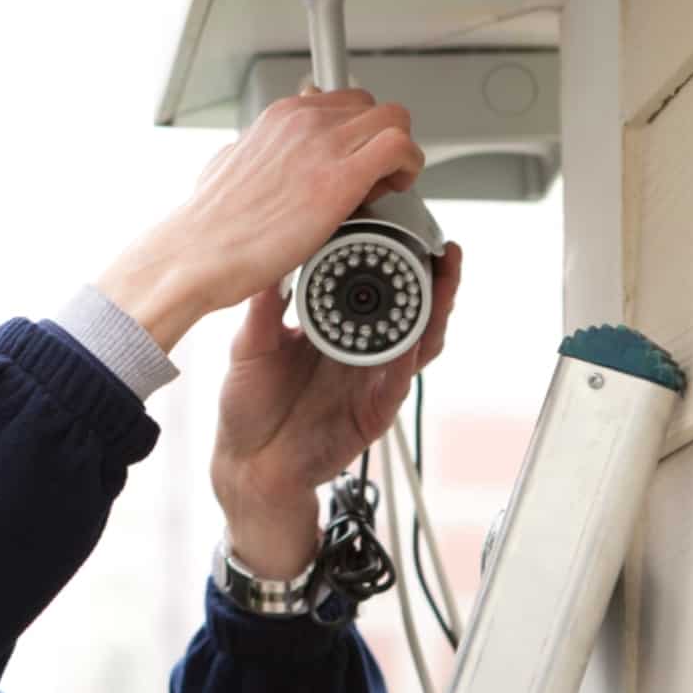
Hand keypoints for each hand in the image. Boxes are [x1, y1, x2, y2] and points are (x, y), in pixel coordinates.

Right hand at [96, 89, 424, 351]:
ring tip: (385, 189)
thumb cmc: (209, 225)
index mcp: (281, 117)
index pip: (343, 101)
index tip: (356, 164)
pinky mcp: (339, 179)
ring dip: (400, 154)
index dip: (359, 134)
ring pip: (394, 119)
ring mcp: (322, 145)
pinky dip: (410, 166)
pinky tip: (395, 191)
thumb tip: (251, 154)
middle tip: (375, 180)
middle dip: (382, 141)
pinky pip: (399, 147)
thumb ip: (249, 151)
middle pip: (374, 106)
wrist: (196, 252)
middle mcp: (303, 121)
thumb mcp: (227, 165)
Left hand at [210, 242, 462, 579]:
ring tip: (445, 282)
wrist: (249, 463)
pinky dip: (409, 360)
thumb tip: (270, 256)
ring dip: (436, 312)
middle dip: (434, 279)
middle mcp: (360, 350)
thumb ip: (264, 306)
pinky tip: (414, 340)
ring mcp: (373, 380)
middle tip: (444, 250)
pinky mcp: (375, 411)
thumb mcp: (250, 346)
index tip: (402, 228)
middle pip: (411, 310)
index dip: (394, 260)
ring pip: (419, 342)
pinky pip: (400, 382)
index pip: (373, 288)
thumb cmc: (248, 407)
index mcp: (333, 329)